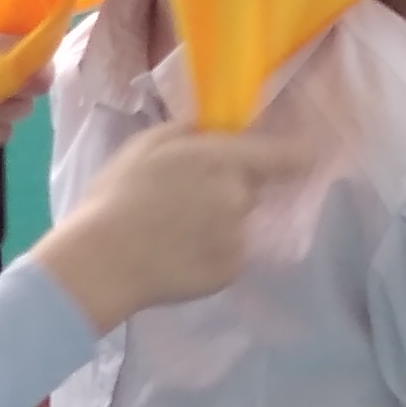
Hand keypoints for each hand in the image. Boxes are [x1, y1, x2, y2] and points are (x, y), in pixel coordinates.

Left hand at [0, 1, 35, 166]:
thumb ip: (8, 52)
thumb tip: (48, 62)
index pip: (25, 19)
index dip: (36, 38)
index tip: (37, 58)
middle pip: (30, 67)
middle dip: (21, 85)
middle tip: (7, 91)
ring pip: (20, 101)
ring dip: (1, 111)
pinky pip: (4, 126)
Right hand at [31, 125, 305, 325]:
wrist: (102, 260)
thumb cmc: (117, 195)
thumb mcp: (148, 143)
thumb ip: (191, 133)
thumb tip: (216, 134)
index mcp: (224, 161)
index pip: (286, 155)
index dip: (297, 153)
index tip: (303, 155)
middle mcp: (241, 200)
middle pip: (250, 190)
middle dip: (229, 190)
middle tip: (186, 199)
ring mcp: (238, 239)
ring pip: (237, 224)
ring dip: (217, 224)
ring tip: (173, 231)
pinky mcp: (230, 273)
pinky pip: (228, 255)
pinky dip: (210, 254)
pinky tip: (176, 255)